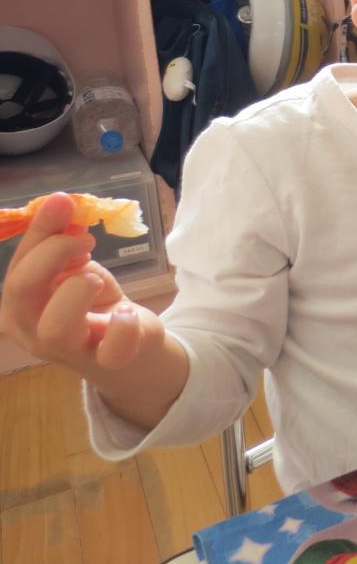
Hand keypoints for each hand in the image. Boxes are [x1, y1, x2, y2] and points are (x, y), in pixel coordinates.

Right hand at [0, 193, 165, 377]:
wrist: (131, 343)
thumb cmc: (93, 302)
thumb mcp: (76, 267)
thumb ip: (62, 239)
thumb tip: (59, 202)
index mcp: (20, 307)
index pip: (17, 268)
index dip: (41, 232)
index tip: (66, 205)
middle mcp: (33, 332)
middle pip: (21, 292)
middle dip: (54, 253)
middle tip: (86, 241)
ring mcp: (69, 351)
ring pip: (55, 327)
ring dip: (77, 289)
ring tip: (95, 280)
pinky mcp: (109, 361)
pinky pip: (112, 350)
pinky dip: (122, 325)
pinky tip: (125, 311)